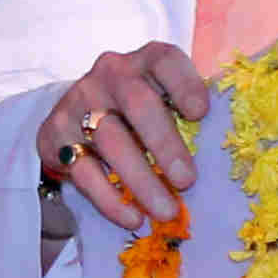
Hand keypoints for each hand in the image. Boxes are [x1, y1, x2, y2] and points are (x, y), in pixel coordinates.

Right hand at [36, 45, 207, 229]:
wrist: (78, 119)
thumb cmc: (139, 114)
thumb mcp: (162, 101)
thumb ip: (187, 116)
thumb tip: (221, 155)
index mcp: (145, 61)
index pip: (165, 60)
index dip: (185, 84)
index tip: (201, 114)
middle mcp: (111, 74)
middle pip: (139, 104)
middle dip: (165, 144)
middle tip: (187, 181)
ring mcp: (80, 101)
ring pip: (111, 140)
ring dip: (141, 179)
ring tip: (166, 211)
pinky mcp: (56, 134)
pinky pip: (84, 170)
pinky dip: (110, 198)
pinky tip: (133, 217)